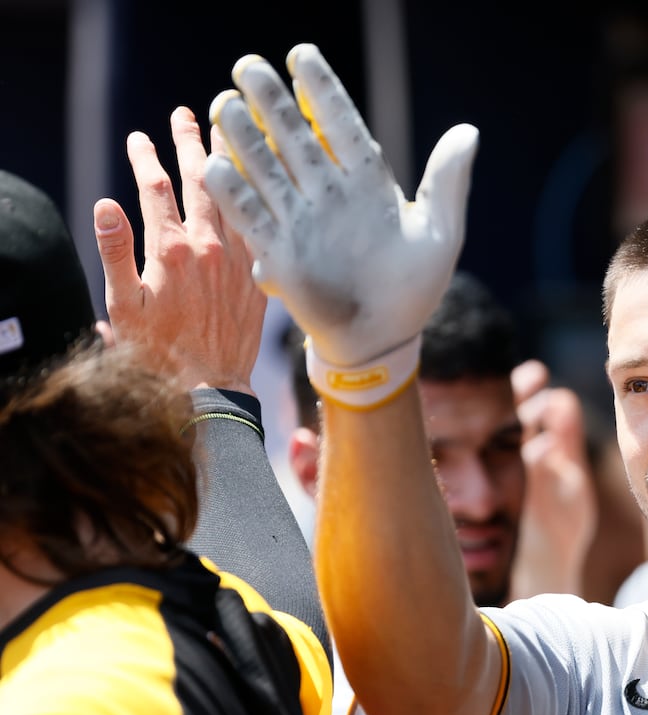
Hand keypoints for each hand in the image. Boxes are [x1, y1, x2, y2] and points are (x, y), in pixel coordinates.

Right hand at [93, 107, 266, 392]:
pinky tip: (264, 183)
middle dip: (191, 144)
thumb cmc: (159, 353)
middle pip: (202, 181)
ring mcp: (240, 261)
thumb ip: (115, 252)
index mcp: (173, 251)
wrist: (211, 386)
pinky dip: (261, 198)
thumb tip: (104, 204)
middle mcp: (212, 249)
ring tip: (229, 132)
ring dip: (231, 163)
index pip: (156, 188)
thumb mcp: (124, 306)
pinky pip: (263, 226)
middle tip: (186, 115)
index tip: (139, 137)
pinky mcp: (260, 275)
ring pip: (238, 197)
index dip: (146, 158)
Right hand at [202, 43, 478, 407]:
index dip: (321, 89)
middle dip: (270, 102)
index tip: (301, 54)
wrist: (385, 337)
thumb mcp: (441, 233)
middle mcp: (328, 193)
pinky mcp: (279, 252)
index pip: (341, 124)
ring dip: (244, 138)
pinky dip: (235, 195)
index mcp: (366, 182)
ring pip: (266, 169)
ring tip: (225, 104)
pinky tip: (217, 167)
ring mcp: (301, 220)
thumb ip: (448, 183)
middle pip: (294, 137)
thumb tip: (468, 131)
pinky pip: (252, 218)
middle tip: (247, 66)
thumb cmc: (416, 287)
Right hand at [509, 360, 598, 599]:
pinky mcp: (539, 505)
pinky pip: (539, 478)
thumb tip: (561, 398)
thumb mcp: (569, 472)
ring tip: (544, 402)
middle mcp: (536, 465)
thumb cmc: (561, 518)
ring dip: (535, 422)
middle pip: (524, 421)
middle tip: (530, 373)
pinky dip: (542, 458)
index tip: (532, 371)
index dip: (531, 390)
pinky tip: (547, 444)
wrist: (552, 563)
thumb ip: (566, 440)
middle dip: (525, 396)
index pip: (536, 413)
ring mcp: (537, 484)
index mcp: (545, 454)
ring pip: (529, 444)